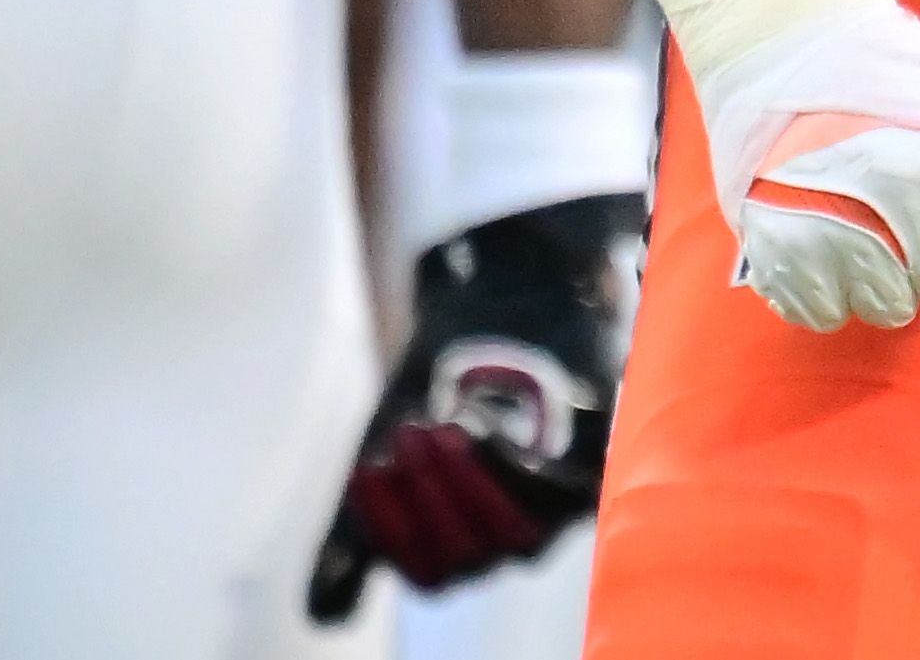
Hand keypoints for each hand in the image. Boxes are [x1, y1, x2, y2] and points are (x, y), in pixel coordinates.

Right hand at [308, 190, 641, 615]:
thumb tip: (327, 616)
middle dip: (424, 500)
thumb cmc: (443, 385)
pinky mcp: (592, 470)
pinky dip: (510, 469)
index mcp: (463, 544)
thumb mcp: (387, 457)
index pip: (426, 573)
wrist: (502, 304)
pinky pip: (557, 499)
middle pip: (464, 561)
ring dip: (464, 486)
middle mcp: (513, 539)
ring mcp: (557, 510)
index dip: (388, 530)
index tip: (364, 468)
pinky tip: (478, 430)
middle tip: (402, 436)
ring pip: (510, 538)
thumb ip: (355, 533)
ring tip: (436, 430)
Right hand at [685, 0, 919, 331]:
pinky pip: (825, 315)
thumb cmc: (912, 78)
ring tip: (869, 221)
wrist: (792, 50)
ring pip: (890, 309)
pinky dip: (831, 291)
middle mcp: (908, 196)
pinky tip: (828, 240)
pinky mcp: (780, 250)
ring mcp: (843, 226)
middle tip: (914, 212)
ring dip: (886, 279)